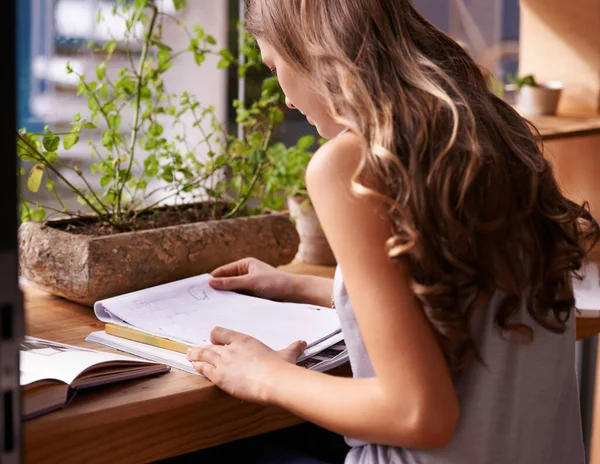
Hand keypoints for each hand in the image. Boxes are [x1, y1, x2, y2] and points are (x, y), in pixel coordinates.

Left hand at [187, 326, 305, 403]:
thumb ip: (293, 347)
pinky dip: (197, 367)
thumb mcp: (287, 353)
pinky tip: (193, 366)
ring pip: (203, 355)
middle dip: (202, 348)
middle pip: (210, 345)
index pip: (221, 332)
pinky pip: (203, 369)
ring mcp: (224, 362)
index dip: (216, 336)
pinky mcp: (219, 376)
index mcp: (244, 340)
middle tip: (196, 349)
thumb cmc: (280, 367)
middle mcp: (231, 348)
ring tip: (189, 356)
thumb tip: (302, 343)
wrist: (274, 380)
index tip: (214, 340)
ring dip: (195, 355)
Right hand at [209, 257, 299, 301]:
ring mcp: (249, 285)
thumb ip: (230, 283)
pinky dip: (233, 303)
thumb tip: (211, 282)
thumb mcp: (251, 282)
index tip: (199, 289)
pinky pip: (240, 299)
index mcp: (245, 264)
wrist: (296, 294)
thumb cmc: (276, 283)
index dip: (211, 279)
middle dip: (217, 290)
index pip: (222, 271)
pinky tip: (226, 310)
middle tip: (203, 301)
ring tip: (212, 307)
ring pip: (232, 292)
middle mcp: (246, 273)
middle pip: (226, 282)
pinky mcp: (253, 296)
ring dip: (225, 298)